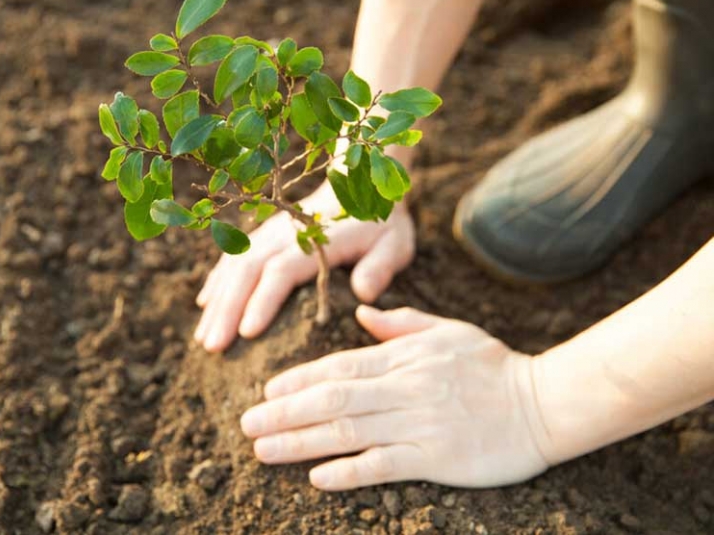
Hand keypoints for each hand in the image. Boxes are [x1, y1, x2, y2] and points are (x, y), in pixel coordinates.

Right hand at [194, 183, 415, 351]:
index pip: (282, 271)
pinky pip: (233, 256)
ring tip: (203, 338)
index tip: (247, 333)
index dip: (263, 301)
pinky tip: (205, 305)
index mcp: (316, 240)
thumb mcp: (394, 243)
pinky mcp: (263, 234)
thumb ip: (380, 267)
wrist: (361, 184)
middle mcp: (285, 234)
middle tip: (213, 347)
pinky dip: (217, 280)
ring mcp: (270, 232)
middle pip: (248, 270)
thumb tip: (363, 293)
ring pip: (234, 265)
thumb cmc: (380, 224)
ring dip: (217, 301)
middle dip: (227, 309)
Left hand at [240, 306, 549, 489]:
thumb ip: (401, 323)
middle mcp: (405, 388)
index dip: (300, 379)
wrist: (545, 402)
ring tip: (264, 450)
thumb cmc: (493, 365)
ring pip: (349, 432)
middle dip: (285, 412)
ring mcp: (420, 423)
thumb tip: (361, 314)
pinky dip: (348, 471)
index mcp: (405, 356)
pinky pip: (384, 464)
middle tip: (247, 425)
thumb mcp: (447, 330)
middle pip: (333, 400)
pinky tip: (317, 477)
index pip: (340, 366)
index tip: (267, 391)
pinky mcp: (437, 457)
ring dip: (301, 442)